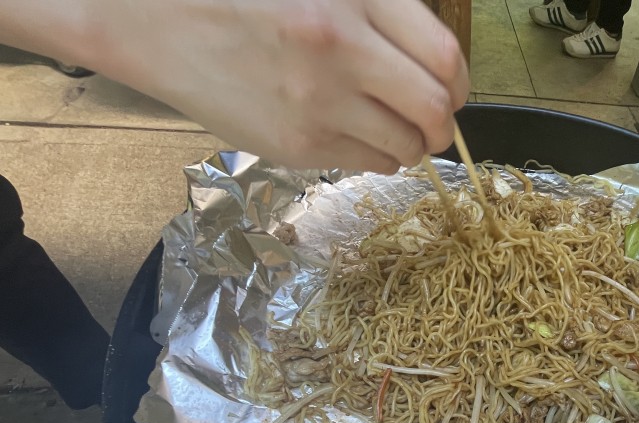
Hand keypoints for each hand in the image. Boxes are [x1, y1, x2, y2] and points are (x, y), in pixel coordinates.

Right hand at [42, 0, 469, 171]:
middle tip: (434, 122)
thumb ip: (381, 12)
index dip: (461, 82)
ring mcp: (318, 105)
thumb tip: (437, 61)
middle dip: (443, 124)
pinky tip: (353, 136)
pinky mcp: (295, 145)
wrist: (152, 19)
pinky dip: (374, 157)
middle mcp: (341, 53)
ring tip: (389, 128)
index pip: (444, 58)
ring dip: (409, 144)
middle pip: (433, 110)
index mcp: (353, 0)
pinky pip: (365, 165)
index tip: (455, 90)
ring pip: (404, 148)